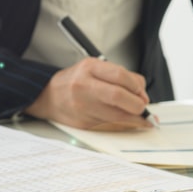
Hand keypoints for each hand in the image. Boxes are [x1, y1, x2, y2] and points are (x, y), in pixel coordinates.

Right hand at [25, 57, 151, 130]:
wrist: (49, 96)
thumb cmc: (76, 81)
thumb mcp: (95, 69)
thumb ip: (119, 77)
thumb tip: (142, 94)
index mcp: (90, 68)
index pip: (120, 75)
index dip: (137, 87)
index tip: (143, 94)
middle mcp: (84, 85)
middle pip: (118, 96)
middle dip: (137, 104)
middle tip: (143, 107)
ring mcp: (82, 105)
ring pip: (116, 114)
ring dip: (135, 117)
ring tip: (141, 116)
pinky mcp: (83, 122)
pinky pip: (110, 124)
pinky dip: (125, 124)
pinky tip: (132, 122)